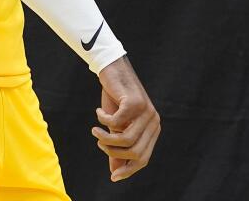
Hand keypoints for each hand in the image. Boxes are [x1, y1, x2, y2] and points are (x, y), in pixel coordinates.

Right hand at [92, 57, 159, 181]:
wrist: (113, 70)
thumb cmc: (115, 100)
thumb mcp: (116, 127)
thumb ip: (118, 148)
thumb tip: (115, 174)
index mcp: (153, 129)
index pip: (144, 158)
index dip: (128, 170)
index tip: (113, 177)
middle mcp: (153, 121)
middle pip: (135, 152)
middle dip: (112, 152)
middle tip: (99, 141)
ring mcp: (146, 111)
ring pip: (125, 140)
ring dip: (105, 137)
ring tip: (95, 129)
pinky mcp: (134, 102)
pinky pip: (116, 123)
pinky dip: (103, 120)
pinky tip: (98, 112)